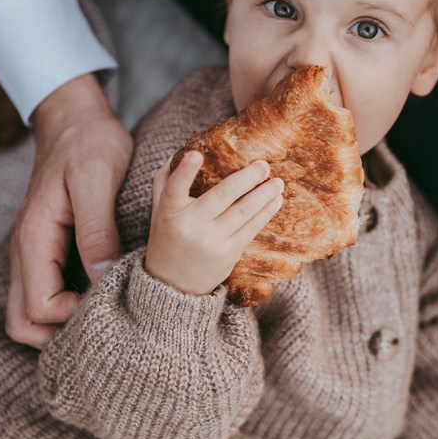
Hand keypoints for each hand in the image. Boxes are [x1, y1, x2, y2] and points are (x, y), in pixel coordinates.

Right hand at [6, 74, 132, 348]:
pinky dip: (68, 306)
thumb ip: (97, 229)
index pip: (38, 308)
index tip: (110, 299)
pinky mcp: (48, 251)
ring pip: (31, 313)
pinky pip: (47, 293)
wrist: (75, 119)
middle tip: (105, 319)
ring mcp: (35, 254)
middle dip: (59, 334)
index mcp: (34, 238)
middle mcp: (27, 253)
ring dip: (62, 323)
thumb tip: (102, 277)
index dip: (73, 317)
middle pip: (24, 323)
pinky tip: (104, 293)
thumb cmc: (88, 143)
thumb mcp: (97, 178)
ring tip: (107, 310)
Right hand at [145, 151, 283, 295]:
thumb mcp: (159, 211)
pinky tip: (275, 201)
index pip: (175, 188)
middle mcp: (191, 226)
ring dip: (264, 194)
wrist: (174, 284)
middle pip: (222, 196)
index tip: (197, 154)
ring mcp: (212, 241)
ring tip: (278, 182)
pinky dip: (266, 213)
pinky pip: (251, 229)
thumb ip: (165, 183)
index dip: (185, 171)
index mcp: (170, 212)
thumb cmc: (169, 237)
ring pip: (243, 212)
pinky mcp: (229, 253)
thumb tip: (180, 155)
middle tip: (264, 165)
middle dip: (247, 178)